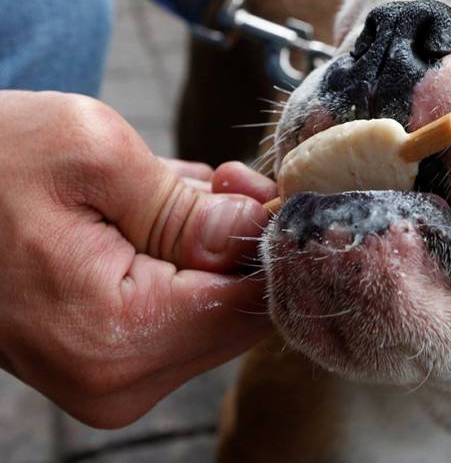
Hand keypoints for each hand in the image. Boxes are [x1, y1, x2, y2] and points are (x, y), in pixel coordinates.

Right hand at [0, 91, 276, 427]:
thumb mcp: (94, 155)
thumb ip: (190, 206)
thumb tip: (261, 229)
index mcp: (116, 336)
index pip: (253, 303)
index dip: (272, 240)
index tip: (263, 187)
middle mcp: (116, 381)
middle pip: (239, 313)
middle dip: (241, 242)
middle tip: (220, 180)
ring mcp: (108, 380)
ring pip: (214, 312)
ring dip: (211, 248)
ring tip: (170, 193)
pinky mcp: (104, 362)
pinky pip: (179, 314)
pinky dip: (183, 264)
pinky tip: (154, 218)